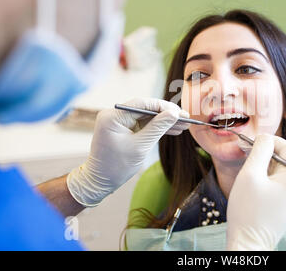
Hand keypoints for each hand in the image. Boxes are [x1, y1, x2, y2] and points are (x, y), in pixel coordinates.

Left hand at [67, 98, 188, 206]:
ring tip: (184, 126)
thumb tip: (174, 113)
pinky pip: (143, 124)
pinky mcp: (124, 128)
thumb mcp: (141, 146)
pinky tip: (173, 130)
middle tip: (186, 118)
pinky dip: (156, 128)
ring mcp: (119, 121)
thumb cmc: (117, 166)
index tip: (180, 112)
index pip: (142, 104)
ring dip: (164, 122)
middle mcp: (114, 114)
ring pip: (147, 117)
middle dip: (166, 114)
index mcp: (113, 116)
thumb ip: (157, 127)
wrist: (100, 181)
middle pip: (146, 109)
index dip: (163, 106)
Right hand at [226, 134, 285, 250]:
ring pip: (279, 173)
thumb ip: (260, 151)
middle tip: (245, 153)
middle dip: (265, 153)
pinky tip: (251, 185)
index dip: (272, 140)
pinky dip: (265, 179)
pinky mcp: (285, 208)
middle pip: (284, 160)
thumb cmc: (247, 211)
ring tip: (246, 171)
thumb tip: (265, 137)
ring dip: (264, 166)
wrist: (249, 246)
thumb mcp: (250, 175)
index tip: (253, 141)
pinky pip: (277, 186)